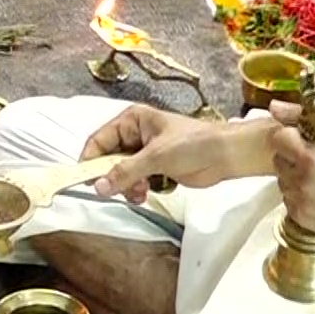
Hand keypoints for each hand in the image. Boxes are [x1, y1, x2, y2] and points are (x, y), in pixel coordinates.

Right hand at [82, 104, 261, 202]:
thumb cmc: (194, 144)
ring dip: (126, 186)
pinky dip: (136, 190)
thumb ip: (125, 172)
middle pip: (107, 160)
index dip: (91, 161)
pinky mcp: (155, 168)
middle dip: (113, 177)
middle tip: (123, 190)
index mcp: (131, 120)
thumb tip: (98, 187)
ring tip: (140, 192)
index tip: (88, 182)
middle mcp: (134, 135)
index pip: (99, 140)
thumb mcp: (156, 157)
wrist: (226, 155)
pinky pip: (134, 181)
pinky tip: (146, 193)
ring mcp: (145, 152)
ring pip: (120, 174)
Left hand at [266, 98, 314, 234]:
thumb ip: (309, 111)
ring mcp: (301, 205)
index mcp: (310, 159)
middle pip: (278, 160)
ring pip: (282, 180)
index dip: (293, 134)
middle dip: (293, 154)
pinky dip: (300, 193)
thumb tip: (275, 107)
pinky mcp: (304, 219)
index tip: (309, 138)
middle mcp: (301, 185)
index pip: (278, 138)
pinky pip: (289, 200)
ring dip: (295, 174)